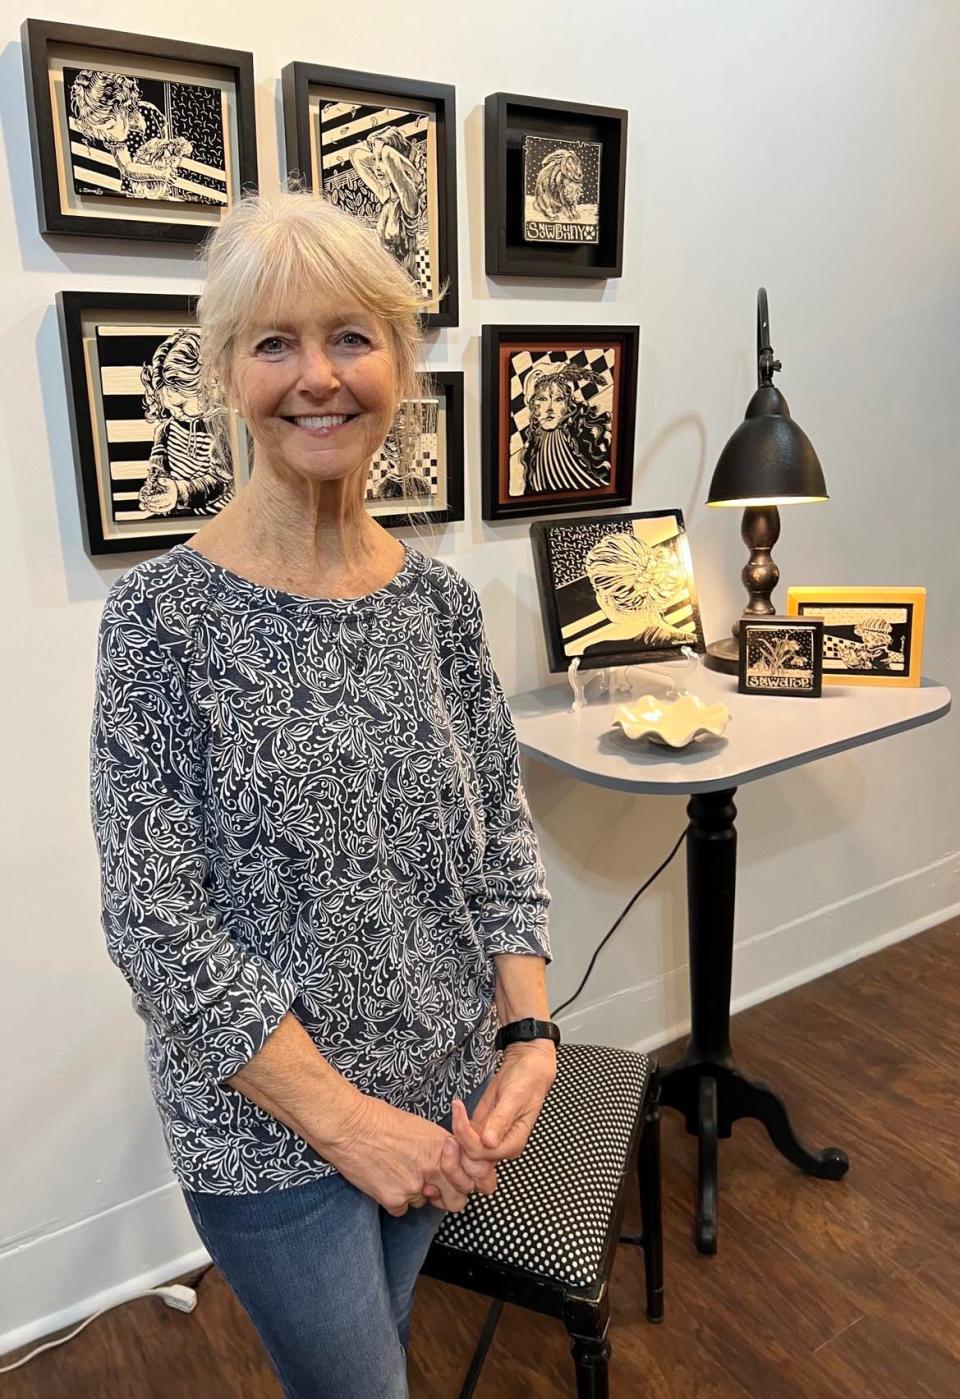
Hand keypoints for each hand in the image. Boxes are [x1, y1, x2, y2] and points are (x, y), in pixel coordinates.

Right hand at [320, 1093, 491, 1217]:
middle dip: (445, 1198)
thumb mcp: (420, 1127)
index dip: (461, 1182)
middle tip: (431, 1189)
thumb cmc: (380, 1119)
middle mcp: (434, 1168)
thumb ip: (438, 1148)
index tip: (452, 1180)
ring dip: (413, 1193)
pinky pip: (400, 1209)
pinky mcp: (393, 1199)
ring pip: (422, 1203)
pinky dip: (393, 1199)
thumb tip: (444, 1163)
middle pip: (455, 1201)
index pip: (469, 1179)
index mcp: (443, 1146)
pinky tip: (382, 1179)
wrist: (350, 1126)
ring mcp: (415, 1186)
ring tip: (394, 1170)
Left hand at [452, 1044, 556, 1163]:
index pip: (484, 1153)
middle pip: (472, 1156)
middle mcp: (501, 1146)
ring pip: (466, 1149)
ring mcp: (490, 1139)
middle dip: (459, 1137)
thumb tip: (489, 1142)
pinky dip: (458, 1124)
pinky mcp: (481, 1129)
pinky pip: (464, 1137)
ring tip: (457, 1105)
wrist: (526, 1069)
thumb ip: (502, 1120)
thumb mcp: (515, 1097)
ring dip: (457, 1131)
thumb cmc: (526, 1081)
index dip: (467, 1137)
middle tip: (456, 1108)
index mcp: (514, 1143)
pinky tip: (458, 1106)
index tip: (460, 1110)